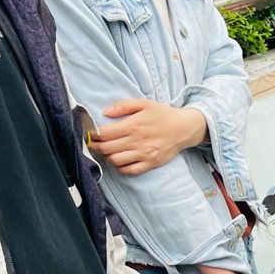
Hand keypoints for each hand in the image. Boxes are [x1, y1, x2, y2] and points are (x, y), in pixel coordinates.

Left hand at [91, 98, 207, 174]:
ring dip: (107, 157)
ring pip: (116, 160)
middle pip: (107, 148)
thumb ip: (123, 106)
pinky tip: (119, 160)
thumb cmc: (163, 114)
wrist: (184, 128)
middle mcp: (137, 141)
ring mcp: (144, 154)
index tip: (89, 133)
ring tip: (106, 151)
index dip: (93, 134)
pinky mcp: (150, 163)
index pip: (104, 134)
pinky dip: (121, 167)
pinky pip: (130, 170)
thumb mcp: (144, 103)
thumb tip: (105, 112)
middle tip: (93, 143)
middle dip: (95, 146)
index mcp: (133, 125)